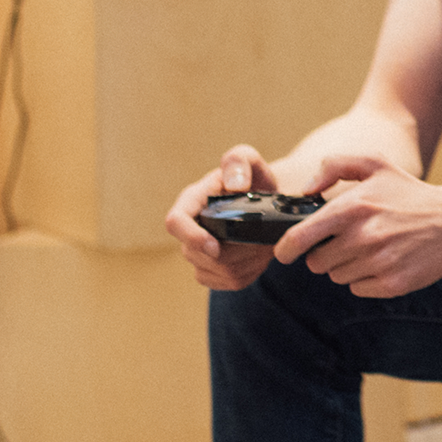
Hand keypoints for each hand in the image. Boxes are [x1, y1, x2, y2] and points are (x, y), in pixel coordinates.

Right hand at [167, 143, 289, 291]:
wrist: (267, 199)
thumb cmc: (253, 177)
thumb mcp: (248, 159)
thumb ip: (239, 161)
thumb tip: (234, 186)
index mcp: (191, 201)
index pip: (175, 222)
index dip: (191, 238)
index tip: (216, 246)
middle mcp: (190, 229)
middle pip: (200, 255)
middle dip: (235, 251)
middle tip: (262, 239)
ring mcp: (199, 253)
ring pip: (218, 271)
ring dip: (247, 261)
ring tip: (264, 244)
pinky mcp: (214, 271)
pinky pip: (229, 282)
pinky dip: (250, 273)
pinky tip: (259, 256)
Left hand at [272, 153, 441, 299]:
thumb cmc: (409, 194)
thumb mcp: (376, 165)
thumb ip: (334, 166)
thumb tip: (306, 190)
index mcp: (353, 207)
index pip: (299, 238)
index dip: (286, 249)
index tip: (286, 252)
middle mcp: (363, 236)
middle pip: (316, 262)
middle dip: (326, 253)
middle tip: (349, 240)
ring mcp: (378, 262)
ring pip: (337, 276)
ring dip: (347, 265)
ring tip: (372, 247)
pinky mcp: (391, 284)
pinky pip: (358, 289)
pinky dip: (366, 279)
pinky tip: (385, 260)